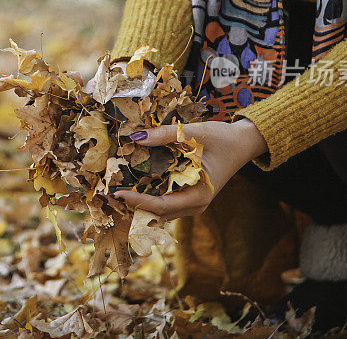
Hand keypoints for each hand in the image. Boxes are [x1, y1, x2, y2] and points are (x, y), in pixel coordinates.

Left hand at [113, 119, 267, 219]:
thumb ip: (165, 135)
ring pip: (158, 211)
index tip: (117, 192)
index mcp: (199, 195)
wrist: (241, 143)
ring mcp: (191, 204)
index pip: (162, 205)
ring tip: (111, 193)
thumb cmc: (221, 138)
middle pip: (156, 213)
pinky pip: (163, 203)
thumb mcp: (193, 132)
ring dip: (136, 203)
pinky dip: (146, 197)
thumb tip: (135, 138)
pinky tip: (128, 186)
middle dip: (131, 205)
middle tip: (105, 195)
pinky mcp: (187, 198)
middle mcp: (194, 205)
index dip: (138, 201)